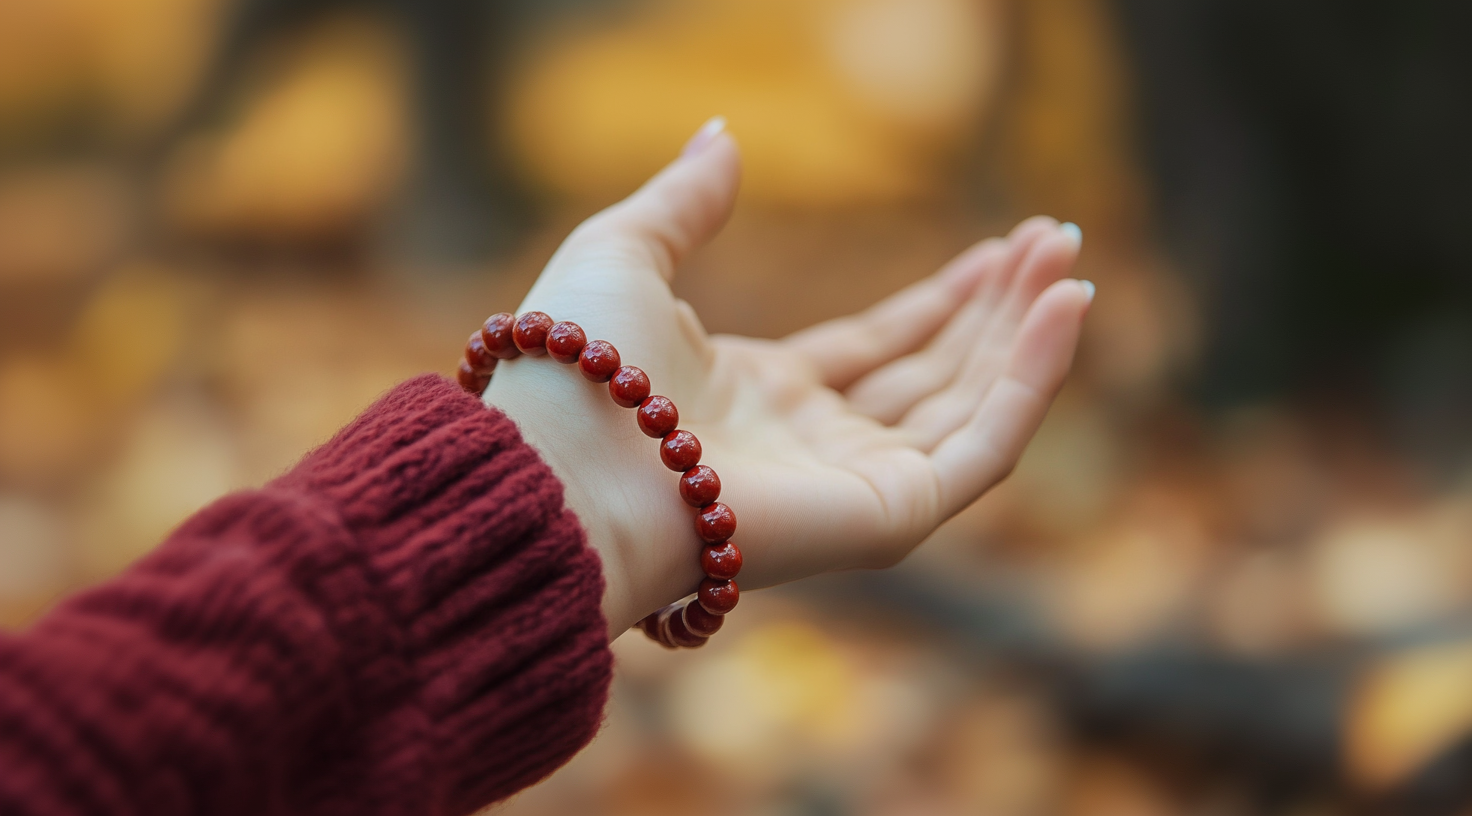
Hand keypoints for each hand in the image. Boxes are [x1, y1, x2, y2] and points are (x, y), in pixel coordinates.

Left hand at [484, 120, 1092, 636]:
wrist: (570, 465)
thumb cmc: (578, 369)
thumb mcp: (628, 252)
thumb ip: (685, 200)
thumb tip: (724, 133)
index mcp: (760, 396)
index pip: (875, 350)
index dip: (940, 300)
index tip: (998, 248)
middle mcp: (813, 446)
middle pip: (933, 376)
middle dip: (997, 310)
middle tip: (1055, 241)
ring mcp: (854, 486)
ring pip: (969, 408)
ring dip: (1026, 337)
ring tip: (1070, 265)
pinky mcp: (888, 517)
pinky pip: (984, 446)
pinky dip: (1032, 380)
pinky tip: (1063, 308)